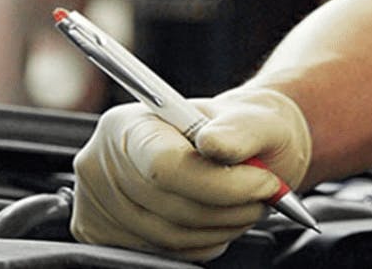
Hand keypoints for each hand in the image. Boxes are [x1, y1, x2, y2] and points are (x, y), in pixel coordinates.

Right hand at [71, 88, 311, 260]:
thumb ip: (240, 130)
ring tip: (247, 203)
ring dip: (225, 226)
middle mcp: (108, 162)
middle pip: (170, 207)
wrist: (237, 147)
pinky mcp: (115, 235)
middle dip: (231, 207)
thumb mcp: (256, 118)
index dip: (220, 184)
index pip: (165, 167)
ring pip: (172, 236)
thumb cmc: (242, 129)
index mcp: (133, 125)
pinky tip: (222, 217)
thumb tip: (215, 144)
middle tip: (264, 193)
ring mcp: (106, 203)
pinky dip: (207, 241)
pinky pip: (170, 252)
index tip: (263, 182)